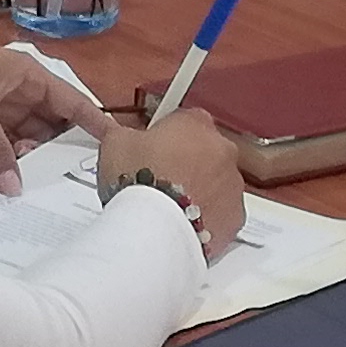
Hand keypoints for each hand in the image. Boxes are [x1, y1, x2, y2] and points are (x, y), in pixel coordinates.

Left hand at [0, 23, 104, 190]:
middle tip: (80, 184)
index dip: (93, 122)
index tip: (116, 145)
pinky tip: (17, 189)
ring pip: (26, 143)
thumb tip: (15, 188)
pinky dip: (7, 169)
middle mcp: (17, 95)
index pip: (70, 101)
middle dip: (62, 151)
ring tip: (50, 193)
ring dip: (33, 164)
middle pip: (50, 127)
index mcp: (26, 75)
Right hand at [91, 111, 245, 258]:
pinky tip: (181, 221)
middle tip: (156, 179)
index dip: (164, 136)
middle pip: (203, 151)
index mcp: (195, 123)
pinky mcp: (235, 216)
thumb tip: (110, 128)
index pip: (183, 120)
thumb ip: (120, 132)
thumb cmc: (140, 182)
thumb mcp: (116, 143)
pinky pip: (221, 212)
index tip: (151, 148)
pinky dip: (206, 216)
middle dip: (184, 163)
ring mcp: (232, 183)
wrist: (156, 226)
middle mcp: (222, 149)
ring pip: (215, 182)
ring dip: (197, 189)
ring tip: (166, 205)